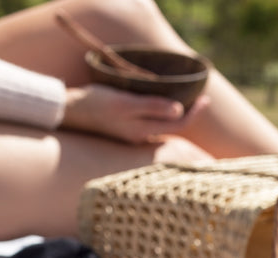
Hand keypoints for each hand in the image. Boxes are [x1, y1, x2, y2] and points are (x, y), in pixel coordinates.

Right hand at [61, 84, 207, 143]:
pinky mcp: (125, 131)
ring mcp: (132, 136)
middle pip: (173, 129)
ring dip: (176, 117)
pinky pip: (151, 126)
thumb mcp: (126, 102)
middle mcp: (140, 138)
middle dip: (189, 115)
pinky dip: (162, 118)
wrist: (71, 112)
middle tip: (202, 99)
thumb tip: (179, 110)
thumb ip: (152, 107)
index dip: (195, 113)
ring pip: (162, 129)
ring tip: (187, 102)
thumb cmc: (97, 103)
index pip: (178, 125)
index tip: (206, 99)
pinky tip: (164, 108)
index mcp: (142, 132)